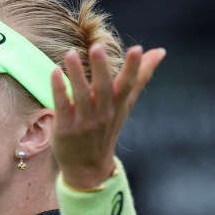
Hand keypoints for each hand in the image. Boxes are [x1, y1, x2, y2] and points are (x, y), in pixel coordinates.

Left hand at [51, 44, 165, 189]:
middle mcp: (103, 114)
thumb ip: (140, 77)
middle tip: (97, 47)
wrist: (88, 167)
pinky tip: (55, 72)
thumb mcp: (125, 104)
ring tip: (70, 54)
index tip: (137, 49)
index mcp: (118, 105)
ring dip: (76, 74)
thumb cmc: (106, 128)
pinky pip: (61, 106)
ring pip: (80, 96)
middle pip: (103, 89)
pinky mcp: (65, 129)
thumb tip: (160, 51)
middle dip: (101, 68)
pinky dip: (59, 89)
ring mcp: (84, 122)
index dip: (133, 68)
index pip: (127, 84)